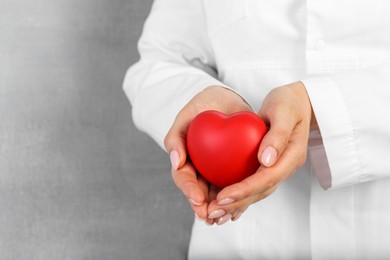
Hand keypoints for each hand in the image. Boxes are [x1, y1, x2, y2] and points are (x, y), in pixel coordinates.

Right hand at [164, 85, 251, 223]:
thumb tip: (175, 162)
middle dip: (204, 207)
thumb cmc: (202, 106)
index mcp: (185, 160)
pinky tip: (240, 210)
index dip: (189, 190)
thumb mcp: (186, 116)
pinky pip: (235, 187)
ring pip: (217, 195)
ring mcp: (216, 172)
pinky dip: (236, 200)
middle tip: (211, 217)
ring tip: (225, 218)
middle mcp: (199, 170)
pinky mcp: (233, 171)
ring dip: (220, 209)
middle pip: (199, 193)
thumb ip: (175, 137)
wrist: (225, 101)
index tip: (198, 199)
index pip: (184, 178)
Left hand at [207, 81, 313, 223]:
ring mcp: (278, 168)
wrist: (298, 102)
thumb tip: (266, 160)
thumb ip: (278, 135)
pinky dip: (240, 195)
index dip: (245, 189)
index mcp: (292, 156)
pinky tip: (223, 202)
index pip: (267, 178)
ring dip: (237, 204)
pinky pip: (254, 184)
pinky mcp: (269, 166)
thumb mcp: (284, 111)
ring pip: (258, 192)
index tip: (222, 196)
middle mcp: (286, 166)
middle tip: (213, 211)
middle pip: (261, 191)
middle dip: (237, 203)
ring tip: (214, 212)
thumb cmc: (289, 102)